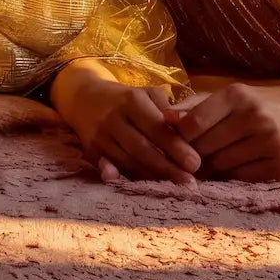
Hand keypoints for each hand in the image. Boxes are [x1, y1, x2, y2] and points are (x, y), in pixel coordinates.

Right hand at [51, 60, 200, 184]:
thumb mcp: (147, 93)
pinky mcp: (91, 150)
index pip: (156, 127)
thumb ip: (167, 109)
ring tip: (173, 186)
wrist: (84, 98)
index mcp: (131, 100)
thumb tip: (188, 126)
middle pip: (142, 148)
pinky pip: (112, 167)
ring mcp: (100, 136)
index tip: (195, 163)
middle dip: (166, 167)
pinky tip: (141, 186)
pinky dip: (127, 178)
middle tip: (188, 181)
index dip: (176, 146)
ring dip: (151, 176)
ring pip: (127, 161)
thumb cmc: (126, 98)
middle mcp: (113, 118)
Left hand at [164, 80, 279, 181]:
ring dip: (211, 168)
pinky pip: (242, 179)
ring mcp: (271, 142)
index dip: (179, 137)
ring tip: (209, 163)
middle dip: (192, 155)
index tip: (176, 143)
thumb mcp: (229, 95)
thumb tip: (164, 119)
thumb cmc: (259, 103)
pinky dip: (232, 176)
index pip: (194, 123)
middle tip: (188, 159)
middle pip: (205, 147)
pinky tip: (232, 168)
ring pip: (222, 165)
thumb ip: (195, 107)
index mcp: (237, 95)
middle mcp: (255, 117)